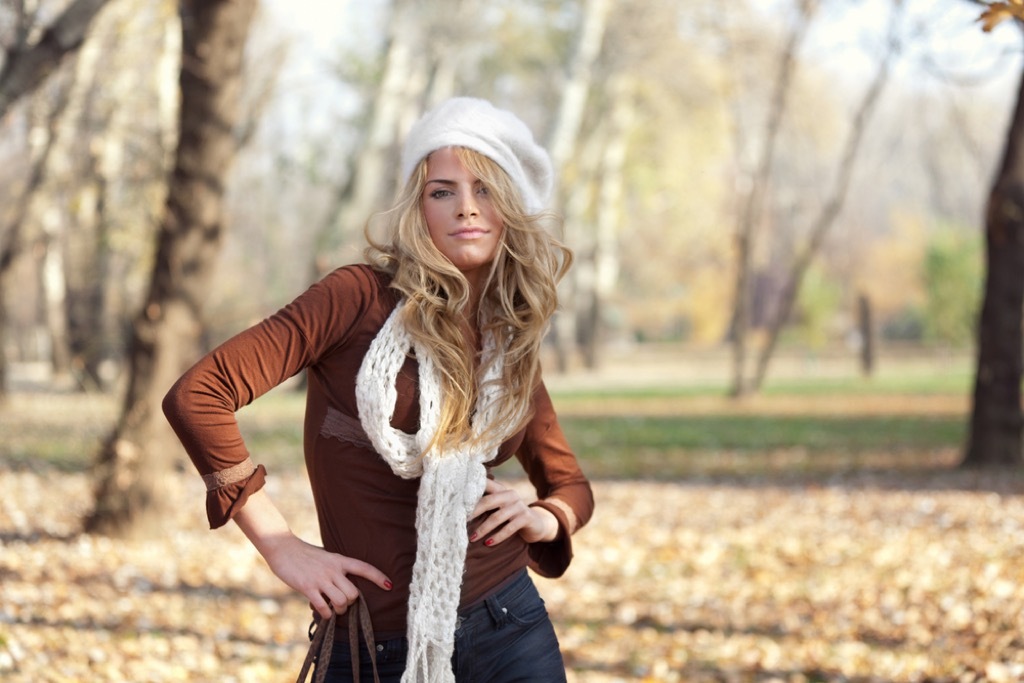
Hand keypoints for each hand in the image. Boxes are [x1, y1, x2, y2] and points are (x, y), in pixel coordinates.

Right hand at [232, 489, 391, 619]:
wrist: (282, 547)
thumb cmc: (304, 554)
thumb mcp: (325, 557)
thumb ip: (336, 568)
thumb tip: (344, 584)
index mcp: (339, 560)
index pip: (364, 568)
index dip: (378, 577)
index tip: (390, 586)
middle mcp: (333, 569)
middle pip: (354, 594)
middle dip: (351, 604)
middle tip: (342, 604)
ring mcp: (321, 578)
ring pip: (342, 602)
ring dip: (340, 611)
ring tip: (333, 609)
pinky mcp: (308, 587)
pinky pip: (324, 607)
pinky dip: (326, 614)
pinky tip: (323, 612)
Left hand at [469, 478, 558, 545]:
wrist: (537, 524)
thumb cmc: (511, 516)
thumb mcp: (500, 506)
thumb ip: (486, 504)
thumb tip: (460, 510)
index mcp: (501, 489)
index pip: (485, 483)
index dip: (472, 488)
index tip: (457, 497)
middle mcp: (510, 495)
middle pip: (488, 501)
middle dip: (473, 512)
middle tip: (460, 522)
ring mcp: (519, 506)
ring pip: (497, 517)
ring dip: (483, 529)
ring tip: (472, 538)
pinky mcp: (526, 518)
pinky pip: (509, 528)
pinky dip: (497, 536)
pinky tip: (488, 543)